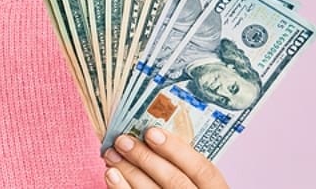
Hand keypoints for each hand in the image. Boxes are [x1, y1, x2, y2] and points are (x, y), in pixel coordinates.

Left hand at [102, 127, 229, 188]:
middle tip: (123, 140)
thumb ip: (181, 163)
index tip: (151, 132)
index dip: (177, 150)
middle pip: (175, 182)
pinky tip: (111, 175)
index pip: (203, 170)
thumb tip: (150, 135)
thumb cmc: (185, 187)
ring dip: (129, 171)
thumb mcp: (195, 179)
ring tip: (112, 154)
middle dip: (146, 158)